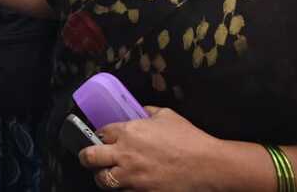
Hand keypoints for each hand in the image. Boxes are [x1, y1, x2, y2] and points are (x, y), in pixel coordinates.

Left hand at [79, 107, 220, 191]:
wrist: (209, 165)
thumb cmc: (189, 139)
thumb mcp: (166, 115)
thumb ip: (147, 112)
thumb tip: (140, 111)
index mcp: (128, 132)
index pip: (99, 133)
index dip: (100, 135)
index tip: (102, 138)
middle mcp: (125, 155)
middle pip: (90, 157)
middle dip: (87, 157)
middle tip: (90, 157)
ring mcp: (132, 177)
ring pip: (103, 180)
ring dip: (103, 176)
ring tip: (108, 174)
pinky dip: (122, 189)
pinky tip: (128, 184)